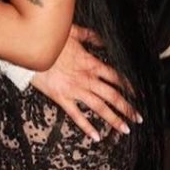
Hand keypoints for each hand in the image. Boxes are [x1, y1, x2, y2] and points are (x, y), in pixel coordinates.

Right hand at [31, 25, 142, 141]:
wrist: (32, 50)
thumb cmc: (51, 41)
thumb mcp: (74, 33)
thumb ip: (90, 37)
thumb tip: (103, 40)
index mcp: (91, 64)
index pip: (116, 77)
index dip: (129, 86)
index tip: (138, 95)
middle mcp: (87, 79)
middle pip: (113, 96)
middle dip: (127, 108)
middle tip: (138, 118)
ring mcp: (75, 90)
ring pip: (99, 107)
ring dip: (114, 119)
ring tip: (125, 130)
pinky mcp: (62, 98)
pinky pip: (77, 115)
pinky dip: (87, 127)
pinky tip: (96, 137)